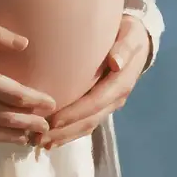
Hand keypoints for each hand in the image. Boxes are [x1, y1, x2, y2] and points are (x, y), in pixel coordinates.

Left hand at [37, 15, 149, 149]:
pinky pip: (86, 122)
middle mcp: (114, 98)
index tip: (54, 120)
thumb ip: (123, 48)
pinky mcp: (101, 104)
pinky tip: (52, 138)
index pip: (95, 102)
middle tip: (39, 137)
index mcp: (120, 83)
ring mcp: (108, 104)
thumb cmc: (129, 35)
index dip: (75, 113)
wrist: (137, 41)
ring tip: (40, 142)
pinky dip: (69, 132)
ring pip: (86, 125)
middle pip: (89, 120)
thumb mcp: (130, 36)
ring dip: (64, 136)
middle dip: (65, 130)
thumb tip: (115, 62)